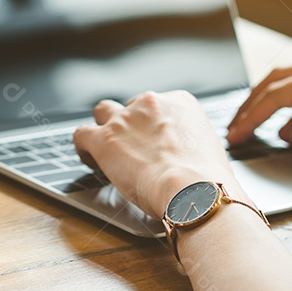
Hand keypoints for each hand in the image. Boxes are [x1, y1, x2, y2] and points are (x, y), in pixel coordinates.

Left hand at [73, 91, 242, 219]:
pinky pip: (81, 134)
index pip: (158, 105)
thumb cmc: (208, 179)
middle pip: (131, 107)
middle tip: (134, 149)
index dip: (153, 125)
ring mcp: (124, 119)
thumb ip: (192, 144)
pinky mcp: (103, 139)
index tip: (154, 142)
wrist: (194, 188)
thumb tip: (188, 158)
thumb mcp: (210, 149)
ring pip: (103, 111)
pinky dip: (82, 146)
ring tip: (107, 148)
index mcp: (179, 102)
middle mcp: (150, 103)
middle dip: (131, 125)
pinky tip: (89, 158)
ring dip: (104, 127)